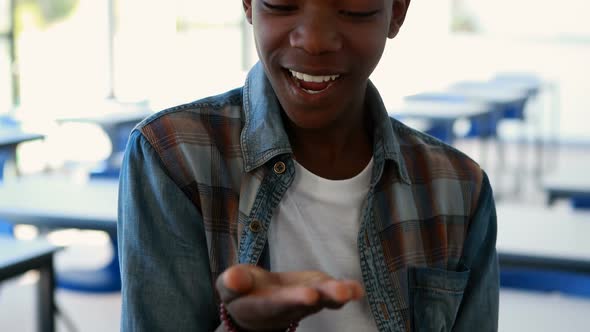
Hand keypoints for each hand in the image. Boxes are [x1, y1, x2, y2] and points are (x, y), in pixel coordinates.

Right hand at [216, 264, 363, 330]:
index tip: (309, 295)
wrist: (257, 302)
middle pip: (305, 303)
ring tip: (351, 291)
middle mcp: (289, 306)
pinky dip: (347, 292)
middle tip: (339, 293)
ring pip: (323, 300)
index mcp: (264, 306)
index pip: (278, 303)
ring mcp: (307, 301)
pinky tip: (358, 289)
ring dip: (337, 295)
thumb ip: (232, 282)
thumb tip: (232, 277)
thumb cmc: (242, 292)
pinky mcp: (318, 292)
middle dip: (323, 296)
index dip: (294, 299)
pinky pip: (333, 295)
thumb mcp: (229, 287)